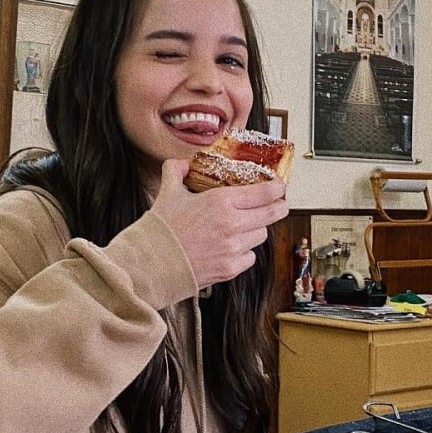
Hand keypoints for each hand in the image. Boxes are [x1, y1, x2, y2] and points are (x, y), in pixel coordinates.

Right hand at [150, 159, 288, 288]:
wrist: (151, 264)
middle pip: (271, 215)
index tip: (279, 187)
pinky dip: (245, 251)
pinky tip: (232, 247)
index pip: (264, 193)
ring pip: (261, 235)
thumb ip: (176, 170)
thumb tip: (185, 163)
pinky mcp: (230, 268)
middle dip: (279, 207)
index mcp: (221, 202)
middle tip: (280, 204)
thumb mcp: (168, 192)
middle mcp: (232, 225)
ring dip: (256, 229)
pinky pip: (250, 257)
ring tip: (246, 226)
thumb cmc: (160, 229)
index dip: (277, 189)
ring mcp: (233, 248)